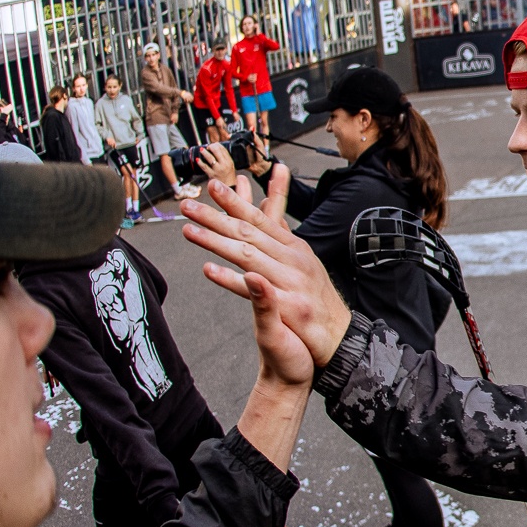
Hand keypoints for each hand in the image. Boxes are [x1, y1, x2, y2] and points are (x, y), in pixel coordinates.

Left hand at [182, 166, 352, 371]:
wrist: (338, 340)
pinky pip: (255, 292)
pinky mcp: (290, 308)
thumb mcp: (302, 263)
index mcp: (295, 248)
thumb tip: (265, 208)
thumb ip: (279, 238)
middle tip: (188, 206)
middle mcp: (295, 261)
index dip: (235, 202)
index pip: (260, 219)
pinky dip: (231, 280)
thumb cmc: (314, 302)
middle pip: (249, 233)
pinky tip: (209, 270)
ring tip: (190, 231)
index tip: (212, 186)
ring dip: (216, 241)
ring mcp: (293, 283)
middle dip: (216, 217)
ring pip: (248, 256)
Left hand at [194, 142, 237, 186]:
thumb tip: (217, 147)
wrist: (229, 187)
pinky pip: (204, 167)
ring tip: (201, 149)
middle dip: (211, 147)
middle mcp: (224, 165)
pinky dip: (200, 162)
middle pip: (217, 152)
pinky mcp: (211, 175)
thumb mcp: (231, 165)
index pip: (223, 150)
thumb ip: (225, 157)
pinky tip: (197, 159)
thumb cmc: (228, 175)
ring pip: (210, 158)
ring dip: (205, 153)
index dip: (217, 145)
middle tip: (208, 146)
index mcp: (229, 161)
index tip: (214, 144)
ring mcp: (217, 170)